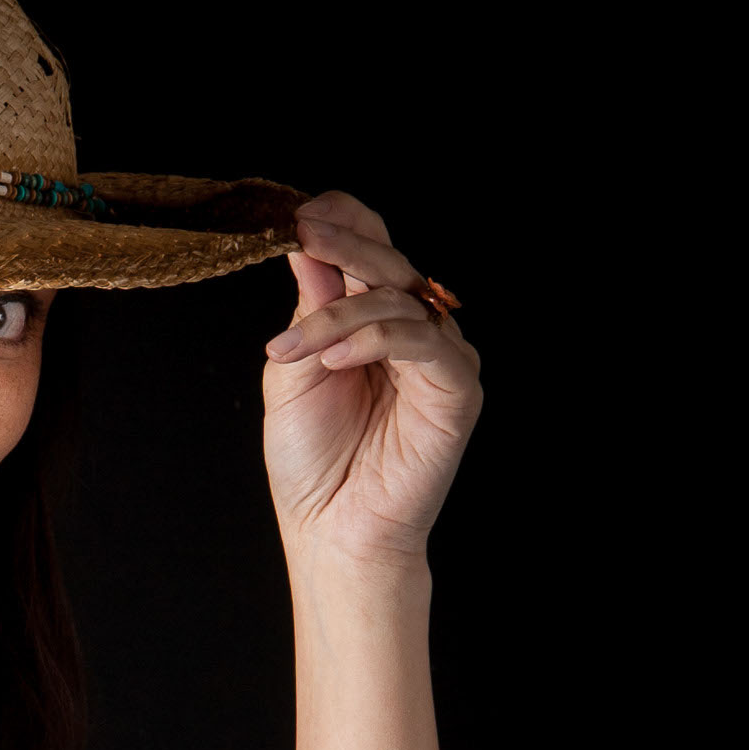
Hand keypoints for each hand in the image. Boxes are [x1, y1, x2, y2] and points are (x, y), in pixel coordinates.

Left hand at [261, 191, 482, 565]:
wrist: (332, 533)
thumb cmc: (313, 464)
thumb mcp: (293, 372)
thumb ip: (308, 311)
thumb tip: (307, 244)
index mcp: (372, 319)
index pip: (370, 247)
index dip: (342, 221)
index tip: (297, 216)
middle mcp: (411, 330)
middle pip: (388, 260)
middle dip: (342, 243)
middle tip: (303, 233)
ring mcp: (438, 356)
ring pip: (397, 299)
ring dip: (337, 316)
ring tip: (292, 352)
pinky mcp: (457, 387)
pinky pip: (422, 342)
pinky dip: (375, 341)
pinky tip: (335, 361)